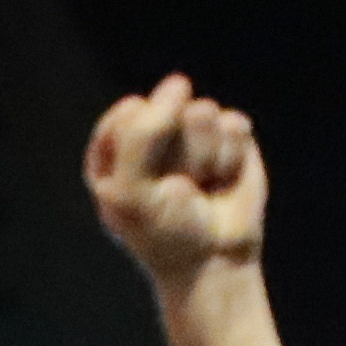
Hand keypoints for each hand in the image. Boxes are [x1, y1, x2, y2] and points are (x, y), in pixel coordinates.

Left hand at [86, 75, 265, 288]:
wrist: (211, 264)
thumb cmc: (163, 234)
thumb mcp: (132, 191)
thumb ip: (142, 133)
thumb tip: (180, 81)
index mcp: (112, 147)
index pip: (128, 114)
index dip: (144, 155)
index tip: (146, 188)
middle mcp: (151, 133)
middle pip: (167, 110)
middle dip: (176, 155)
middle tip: (174, 190)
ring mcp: (191, 130)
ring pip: (202, 113)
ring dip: (204, 158)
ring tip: (198, 187)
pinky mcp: (229, 135)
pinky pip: (233, 124)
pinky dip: (230, 158)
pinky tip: (221, 180)